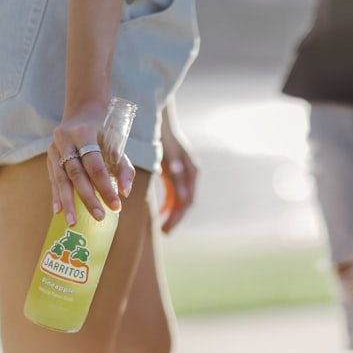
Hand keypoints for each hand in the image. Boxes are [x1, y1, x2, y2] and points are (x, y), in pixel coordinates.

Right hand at [48, 100, 136, 225]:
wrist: (82, 111)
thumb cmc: (104, 132)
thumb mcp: (117, 144)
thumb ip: (124, 168)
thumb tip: (125, 192)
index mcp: (85, 134)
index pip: (96, 166)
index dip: (105, 187)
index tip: (116, 205)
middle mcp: (66, 140)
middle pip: (77, 174)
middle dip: (88, 198)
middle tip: (99, 217)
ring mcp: (54, 148)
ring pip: (61, 179)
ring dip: (68, 202)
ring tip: (73, 223)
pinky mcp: (49, 156)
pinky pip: (53, 179)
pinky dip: (56, 196)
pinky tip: (59, 211)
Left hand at [159, 109, 197, 233]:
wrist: (161, 120)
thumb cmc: (163, 138)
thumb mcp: (169, 157)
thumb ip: (176, 175)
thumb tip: (184, 197)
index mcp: (191, 172)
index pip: (187, 201)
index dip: (178, 217)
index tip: (166, 229)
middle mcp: (191, 174)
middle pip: (185, 202)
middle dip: (176, 218)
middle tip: (165, 231)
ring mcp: (185, 173)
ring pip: (181, 199)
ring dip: (173, 212)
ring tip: (163, 227)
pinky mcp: (178, 172)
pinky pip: (176, 192)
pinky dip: (170, 203)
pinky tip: (161, 212)